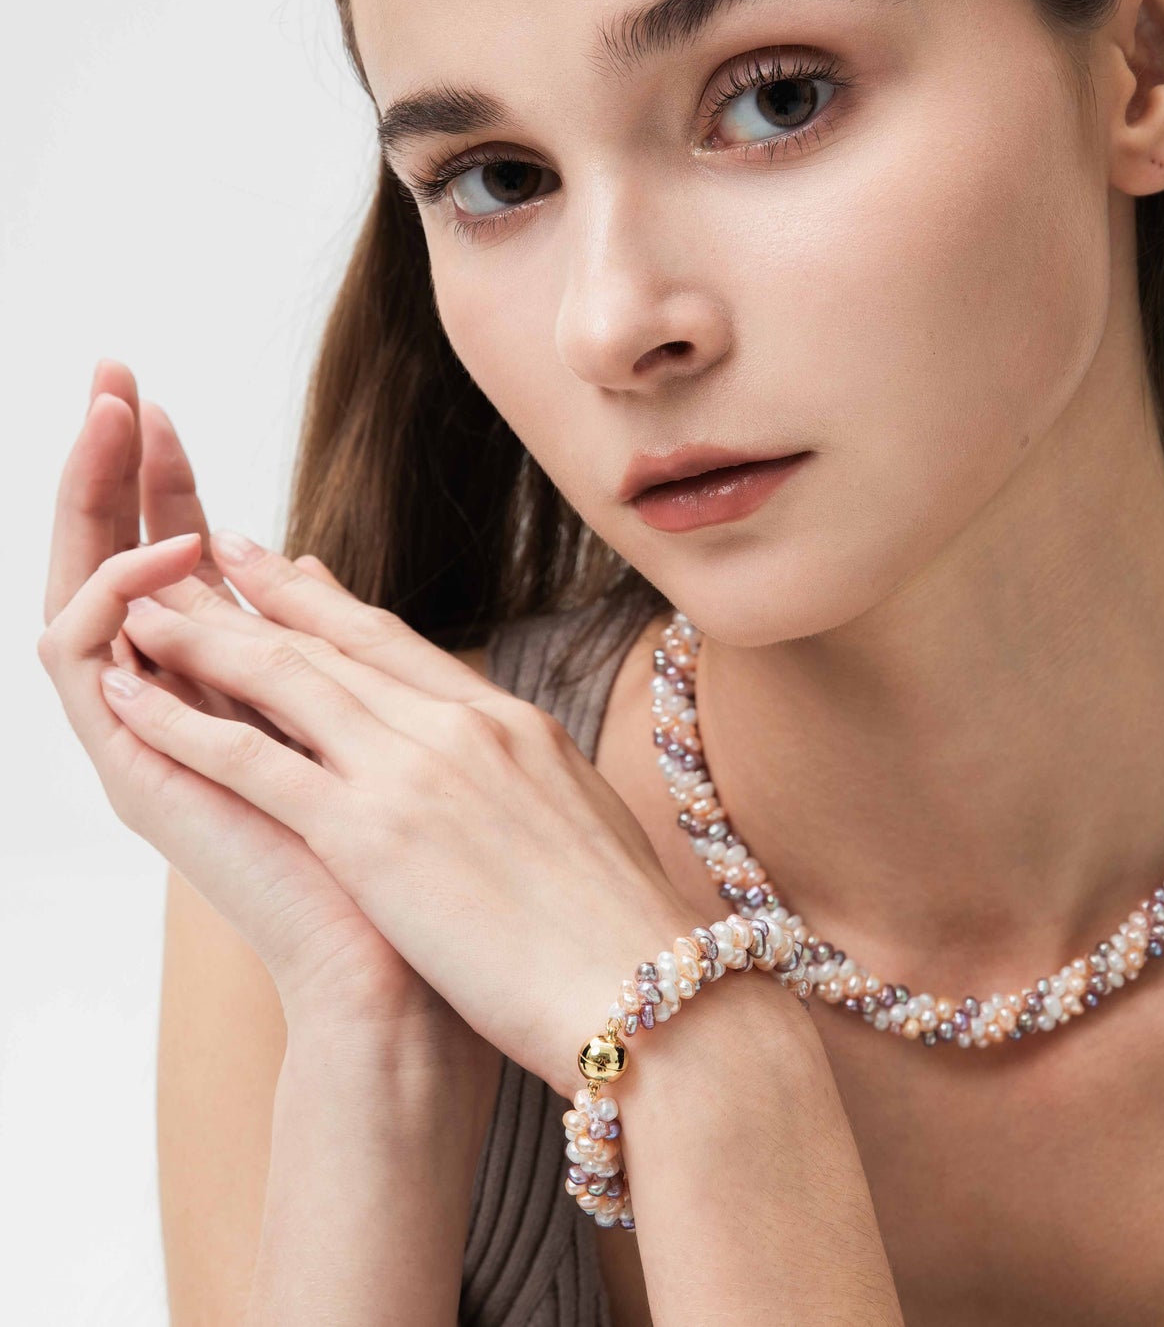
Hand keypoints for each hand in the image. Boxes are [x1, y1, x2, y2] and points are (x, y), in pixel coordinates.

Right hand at [39, 362, 477, 1050]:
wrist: (400, 968)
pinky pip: (88, 672)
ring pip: (88, 598)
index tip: (167, 406)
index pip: (180, 568)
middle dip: (119, 473)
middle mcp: (176, 709)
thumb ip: (328, 642)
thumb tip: (314, 567)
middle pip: (125, 567)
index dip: (168, 486)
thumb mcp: (371, 713)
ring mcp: (149, 741)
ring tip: (113, 423)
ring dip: (96, 505)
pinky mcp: (139, 778)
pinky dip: (116, 603)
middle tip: (116, 382)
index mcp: (230, 692)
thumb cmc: (407, 852)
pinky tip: (161, 555)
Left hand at [95, 531, 711, 1099]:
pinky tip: (136, 700)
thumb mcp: (585, 825)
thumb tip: (519, 782)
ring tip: (148, 605)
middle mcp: (464, 726)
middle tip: (212, 552)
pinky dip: (187, 724)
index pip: (406, 647)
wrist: (650, 989)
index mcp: (517, 725)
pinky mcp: (371, 833)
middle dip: (266, 596)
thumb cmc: (627, 931)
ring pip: (289, 679)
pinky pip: (257, 759)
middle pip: (341, 643)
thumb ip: (535, 784)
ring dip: (208, 637)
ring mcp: (416, 771)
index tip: (297, 572)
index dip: (338, 605)